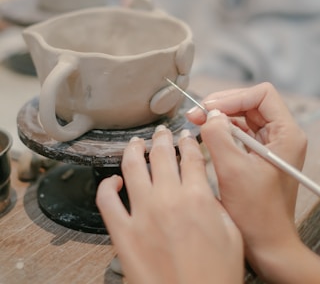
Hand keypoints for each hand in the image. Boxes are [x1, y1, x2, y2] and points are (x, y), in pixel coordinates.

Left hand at [96, 125, 242, 283]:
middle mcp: (167, 200)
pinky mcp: (123, 233)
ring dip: (134, 149)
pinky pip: (106, 201)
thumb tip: (204, 189)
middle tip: (162, 132)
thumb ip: (217, 205)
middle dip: (162, 138)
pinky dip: (107, 185)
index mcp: (197, 198)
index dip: (189, 141)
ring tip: (136, 143)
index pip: (190, 156)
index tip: (186, 137)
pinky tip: (113, 180)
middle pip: (161, 154)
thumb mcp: (232, 235)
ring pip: (132, 167)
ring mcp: (142, 214)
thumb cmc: (215, 277)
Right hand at [187, 82, 313, 282]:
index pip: (262, 95)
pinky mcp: (258, 154)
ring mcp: (270, 144)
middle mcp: (281, 136)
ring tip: (197, 121)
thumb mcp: (233, 170)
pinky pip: (238, 131)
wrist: (266, 243)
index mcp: (286, 135)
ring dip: (219, 116)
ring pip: (242, 115)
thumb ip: (218, 136)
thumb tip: (208, 115)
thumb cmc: (258, 214)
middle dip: (222, 105)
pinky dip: (221, 130)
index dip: (234, 97)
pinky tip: (206, 134)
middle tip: (197, 113)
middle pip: (250, 102)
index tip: (210, 108)